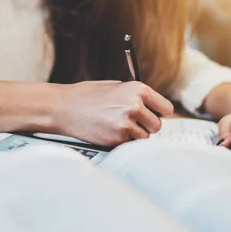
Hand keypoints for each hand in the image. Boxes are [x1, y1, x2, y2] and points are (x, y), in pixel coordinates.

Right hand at [55, 81, 173, 145]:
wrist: (64, 107)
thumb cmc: (88, 96)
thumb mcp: (115, 87)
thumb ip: (136, 97)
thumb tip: (155, 109)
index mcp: (138, 89)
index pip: (166, 109)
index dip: (158, 114)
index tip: (153, 116)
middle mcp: (135, 105)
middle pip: (157, 126)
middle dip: (146, 126)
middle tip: (130, 122)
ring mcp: (127, 123)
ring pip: (144, 137)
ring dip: (134, 135)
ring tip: (116, 125)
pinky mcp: (117, 138)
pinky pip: (129, 144)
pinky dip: (122, 141)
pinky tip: (108, 131)